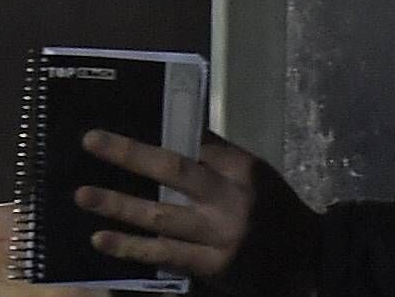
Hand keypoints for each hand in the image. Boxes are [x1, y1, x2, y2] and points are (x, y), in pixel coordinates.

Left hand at [75, 134, 317, 291]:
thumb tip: (172, 127)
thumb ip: (216, 155)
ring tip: (83, 196)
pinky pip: (166, 255)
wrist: (311, 262)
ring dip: (119, 206)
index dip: (159, 135)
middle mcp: (230, 199)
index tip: (119, 127)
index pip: (193, 143)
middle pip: (173, 170)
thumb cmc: (274, 209)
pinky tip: (102, 240)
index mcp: (241, 169)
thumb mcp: (255, 174)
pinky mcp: (213, 267)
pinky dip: (132, 248)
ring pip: (162, 216)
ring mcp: (220, 235)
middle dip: (130, 155)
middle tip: (90, 142)